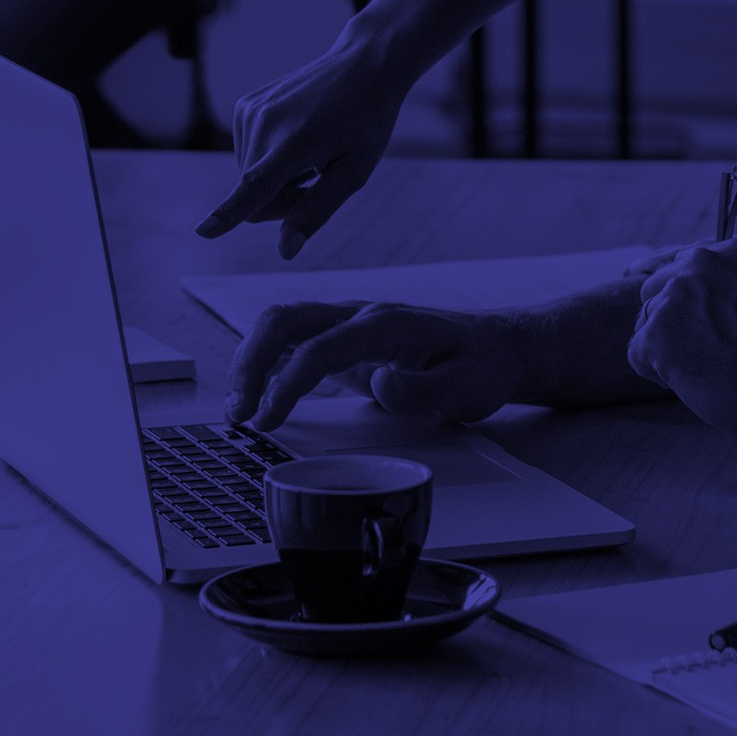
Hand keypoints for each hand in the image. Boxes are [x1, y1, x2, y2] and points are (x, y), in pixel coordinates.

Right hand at [200, 33, 414, 253]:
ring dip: (275, 179)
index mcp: (296, 142)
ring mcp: (250, 110)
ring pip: (247, 178)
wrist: (362, 65)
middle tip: (317, 177)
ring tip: (309, 154)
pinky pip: (246, 155)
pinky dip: (268, 158)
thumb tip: (285, 251)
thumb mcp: (354, 172)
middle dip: (281, 201)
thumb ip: (316, 211)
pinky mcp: (244, 105)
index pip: (255, 187)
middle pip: (254, 196)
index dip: (228, 214)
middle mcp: (264, 123)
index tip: (202, 231)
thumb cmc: (366, 122)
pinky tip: (295, 137)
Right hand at [229, 300, 527, 430]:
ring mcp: (350, 323)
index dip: (287, 383)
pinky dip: (267, 362)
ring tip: (239, 409)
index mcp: (385, 324)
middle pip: (285, 319)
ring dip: (252, 361)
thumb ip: (424, 390)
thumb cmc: (483, 367)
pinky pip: (294, 340)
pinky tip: (256, 393)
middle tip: (238, 412)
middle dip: (251, 362)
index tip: (268, 419)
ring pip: (282, 324)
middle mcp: (360, 315)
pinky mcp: (346, 339)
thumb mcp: (468, 387)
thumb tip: (380, 385)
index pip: (319, 347)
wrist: (497, 346)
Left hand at [622, 240, 736, 448]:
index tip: (664, 299)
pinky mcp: (658, 334)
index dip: (676, 292)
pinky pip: (638, 356)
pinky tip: (699, 384)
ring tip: (715, 372)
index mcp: (733, 252)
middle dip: (674, 325)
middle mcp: (700, 264)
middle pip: (655, 292)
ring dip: (670, 352)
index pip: (680, 262)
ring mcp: (676, 296)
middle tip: (713, 356)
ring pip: (647, 326)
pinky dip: (661, 377)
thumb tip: (715, 301)